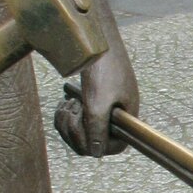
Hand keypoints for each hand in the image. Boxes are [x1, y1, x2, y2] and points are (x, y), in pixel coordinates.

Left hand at [54, 39, 138, 157]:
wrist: (96, 38)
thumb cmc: (102, 69)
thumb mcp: (97, 103)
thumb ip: (97, 130)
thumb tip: (96, 154)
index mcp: (127, 118)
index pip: (112, 147)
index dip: (93, 144)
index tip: (82, 124)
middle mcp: (118, 116)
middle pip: (93, 143)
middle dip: (74, 131)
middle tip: (70, 110)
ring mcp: (106, 108)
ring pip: (82, 132)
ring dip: (68, 123)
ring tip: (66, 105)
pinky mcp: (94, 100)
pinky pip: (78, 119)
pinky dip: (67, 114)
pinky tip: (65, 101)